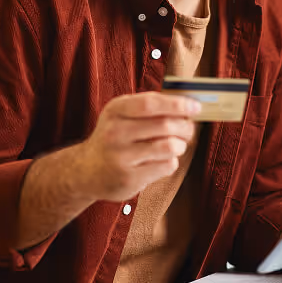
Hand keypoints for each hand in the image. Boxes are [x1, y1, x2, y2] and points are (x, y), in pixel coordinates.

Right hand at [76, 91, 200, 200]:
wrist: (85, 171)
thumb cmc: (115, 137)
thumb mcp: (123, 115)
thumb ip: (151, 107)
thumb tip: (189, 103)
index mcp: (115, 110)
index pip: (151, 103)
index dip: (178, 104)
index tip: (196, 107)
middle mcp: (115, 132)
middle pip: (165, 125)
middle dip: (185, 127)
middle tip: (189, 130)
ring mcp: (120, 157)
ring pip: (169, 146)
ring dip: (180, 145)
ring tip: (177, 146)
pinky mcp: (128, 178)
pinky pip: (166, 166)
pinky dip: (172, 162)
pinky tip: (163, 161)